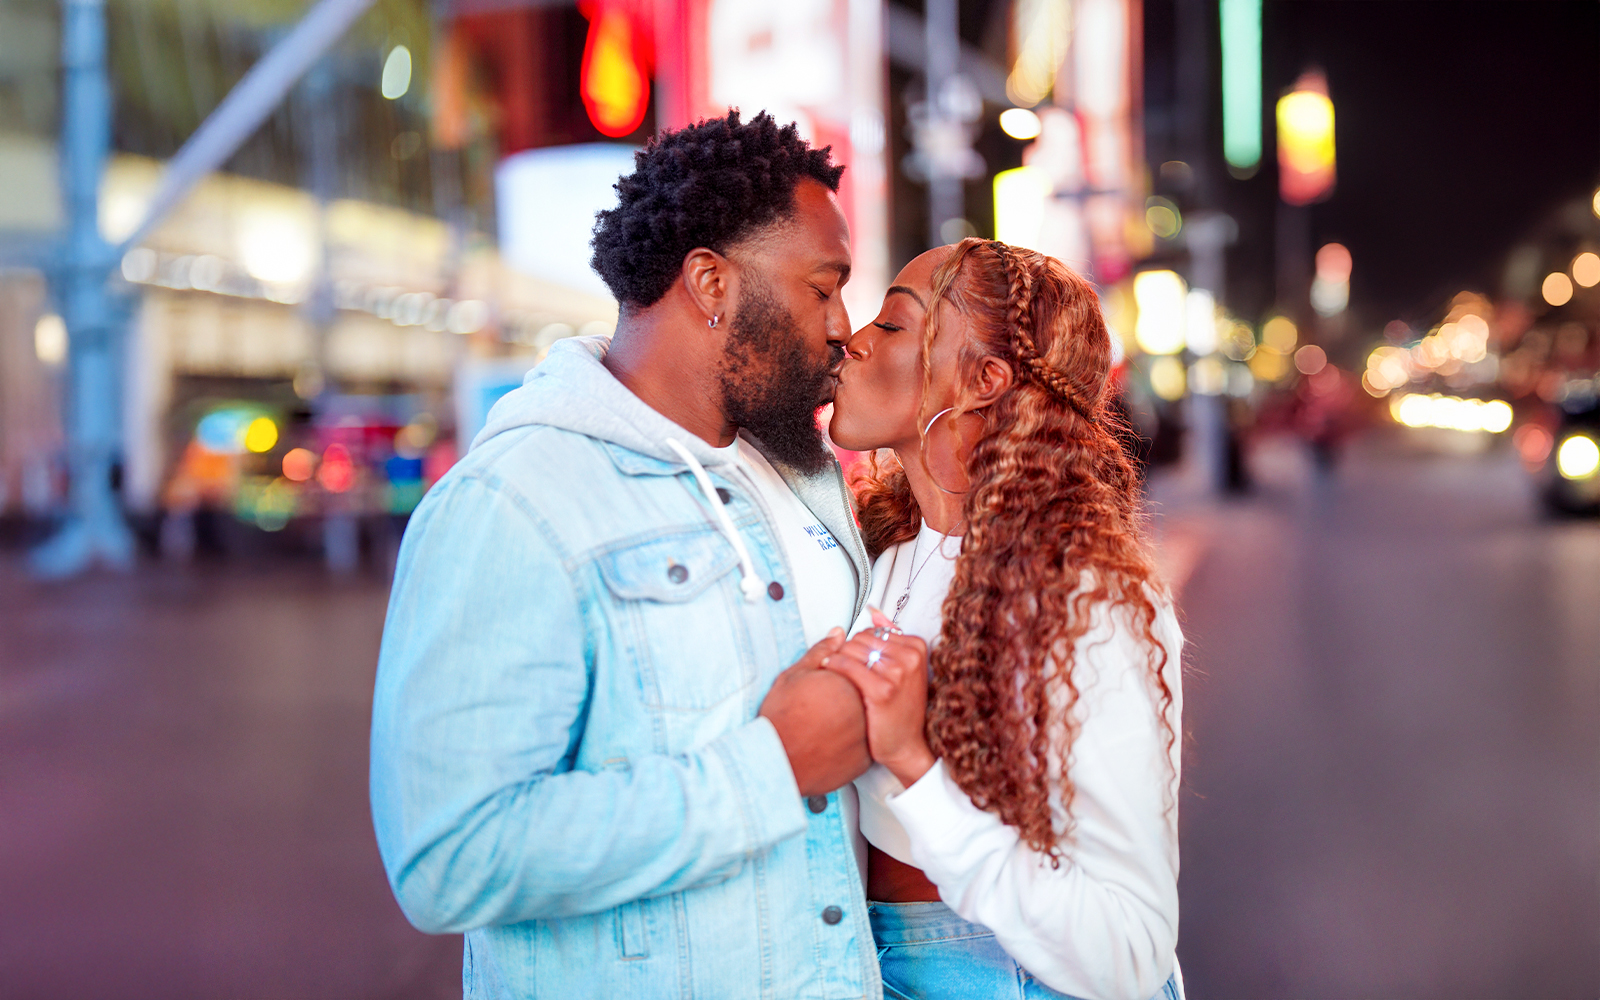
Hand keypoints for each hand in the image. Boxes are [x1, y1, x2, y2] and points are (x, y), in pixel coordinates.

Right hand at [759, 628, 871, 795]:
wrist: (776, 758)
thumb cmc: (782, 718)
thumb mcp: (796, 674)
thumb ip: (821, 651)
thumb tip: (838, 634)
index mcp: (850, 682)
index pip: (861, 667)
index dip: (844, 672)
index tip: (830, 682)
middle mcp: (864, 707)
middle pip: (867, 692)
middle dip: (853, 693)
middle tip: (828, 703)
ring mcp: (866, 734)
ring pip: (868, 718)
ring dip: (855, 716)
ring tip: (830, 721)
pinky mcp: (864, 758)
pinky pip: (865, 743)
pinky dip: (854, 740)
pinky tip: (835, 738)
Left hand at [819, 609, 934, 787]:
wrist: (906, 746)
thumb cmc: (903, 710)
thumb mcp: (904, 669)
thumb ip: (890, 637)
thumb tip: (874, 612)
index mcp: (917, 647)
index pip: (872, 630)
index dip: (858, 647)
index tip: (858, 663)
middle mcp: (909, 657)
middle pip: (860, 638)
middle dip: (847, 653)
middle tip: (846, 673)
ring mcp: (897, 673)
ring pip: (851, 649)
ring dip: (838, 661)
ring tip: (840, 677)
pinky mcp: (882, 690)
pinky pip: (846, 665)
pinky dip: (833, 668)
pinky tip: (831, 678)